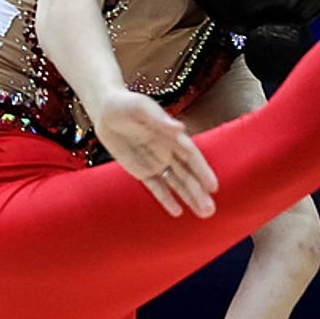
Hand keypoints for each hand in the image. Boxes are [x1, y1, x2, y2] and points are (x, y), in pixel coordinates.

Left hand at [92, 89, 218, 216]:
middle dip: (199, 191)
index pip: (191, 156)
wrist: (106, 111)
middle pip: (187, 174)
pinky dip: (166, 199)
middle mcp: (168, 150)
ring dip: (189, 197)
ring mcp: (156, 162)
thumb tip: (180, 129)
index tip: (213, 186)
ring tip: (203, 214)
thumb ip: (159, 119)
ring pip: (175, 183)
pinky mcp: (142, 171)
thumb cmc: (126, 104)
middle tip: (210, 209)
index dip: (202, 171)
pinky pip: (156, 187)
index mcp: (171, 135)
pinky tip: (177, 212)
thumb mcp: (141, 108)